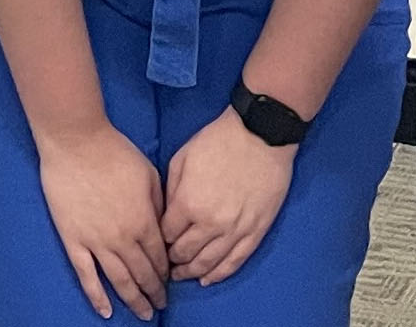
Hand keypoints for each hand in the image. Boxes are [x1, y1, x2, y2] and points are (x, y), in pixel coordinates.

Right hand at [37, 121, 167, 319]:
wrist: (76, 141)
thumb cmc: (114, 152)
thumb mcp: (150, 175)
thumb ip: (159, 205)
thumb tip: (164, 226)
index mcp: (145, 221)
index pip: (160, 257)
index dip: (166, 272)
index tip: (170, 281)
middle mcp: (123, 238)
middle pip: (143, 274)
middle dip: (155, 292)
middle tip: (161, 305)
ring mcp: (96, 241)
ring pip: (119, 280)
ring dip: (133, 300)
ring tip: (143, 314)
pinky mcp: (73, 239)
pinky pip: (86, 275)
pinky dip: (97, 296)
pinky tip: (106, 311)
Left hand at [161, 106, 297, 287]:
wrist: (260, 136)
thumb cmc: (217, 141)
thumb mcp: (181, 159)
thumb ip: (171, 192)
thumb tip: (166, 216)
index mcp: (188, 203)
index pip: (166, 235)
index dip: (158, 241)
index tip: (155, 243)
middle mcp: (210, 223)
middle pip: (185, 254)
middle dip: (172, 262)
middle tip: (164, 265)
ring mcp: (235, 230)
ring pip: (209, 263)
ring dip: (192, 273)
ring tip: (181, 276)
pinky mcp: (256, 231)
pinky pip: (235, 261)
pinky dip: (220, 274)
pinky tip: (208, 280)